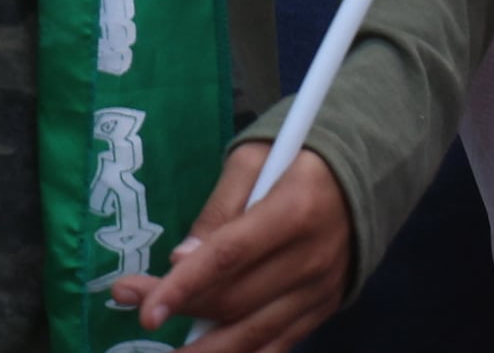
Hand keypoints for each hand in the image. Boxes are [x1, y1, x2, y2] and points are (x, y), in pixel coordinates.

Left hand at [106, 144, 347, 352]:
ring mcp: (320, 292)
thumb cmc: (297, 159)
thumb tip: (181, 261)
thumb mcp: (254, 160)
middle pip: (235, 300)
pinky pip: (277, 346)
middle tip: (130, 301)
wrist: (364, 179)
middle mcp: (311, 260)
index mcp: (294, 211)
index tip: (142, 308)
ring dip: (203, 349)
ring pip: (253, 334)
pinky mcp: (323, 310)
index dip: (183, 287)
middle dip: (179, 307)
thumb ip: (218, 209)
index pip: (229, 258)